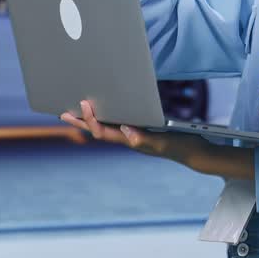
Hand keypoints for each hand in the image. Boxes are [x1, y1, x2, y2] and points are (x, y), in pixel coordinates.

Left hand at [61, 99, 206, 165]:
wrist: (196, 154)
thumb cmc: (182, 147)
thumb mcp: (165, 142)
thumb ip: (146, 138)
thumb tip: (126, 131)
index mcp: (131, 141)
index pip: (103, 132)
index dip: (91, 120)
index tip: (84, 103)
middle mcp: (129, 139)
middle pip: (99, 130)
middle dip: (80, 121)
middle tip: (63, 112)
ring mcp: (135, 135)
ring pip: (107, 127)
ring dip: (91, 119)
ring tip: (77, 109)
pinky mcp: (143, 130)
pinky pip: (119, 123)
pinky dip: (109, 116)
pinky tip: (109, 108)